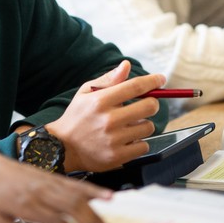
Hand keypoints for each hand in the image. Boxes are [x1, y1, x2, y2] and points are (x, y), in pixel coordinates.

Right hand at [45, 60, 164, 173]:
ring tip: (129, 126)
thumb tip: (126, 65)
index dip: (153, 81)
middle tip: (146, 105)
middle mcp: (108, 120)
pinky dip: (138, 143)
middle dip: (152, 103)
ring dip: (143, 124)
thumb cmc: (77, 117)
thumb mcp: (86, 93)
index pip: (135, 86)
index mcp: (101, 101)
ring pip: (148, 127)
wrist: (62, 147)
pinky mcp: (117, 157)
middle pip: (149, 106)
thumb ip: (108, 80)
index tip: (161, 79)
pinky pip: (143, 146)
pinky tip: (126, 140)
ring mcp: (114, 140)